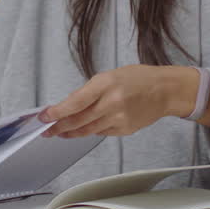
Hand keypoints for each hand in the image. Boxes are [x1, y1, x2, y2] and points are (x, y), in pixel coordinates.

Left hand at [40, 65, 198, 137]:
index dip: (57, 112)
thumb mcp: (110, 76)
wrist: (165, 91)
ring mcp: (119, 118)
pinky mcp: (125, 129)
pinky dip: (90, 131)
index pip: (75, 102)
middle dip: (58, 126)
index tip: (44, 116)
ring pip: (87, 130)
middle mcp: (112, 102)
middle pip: (78, 120)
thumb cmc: (138, 79)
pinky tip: (83, 129)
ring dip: (71, 132)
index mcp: (106, 84)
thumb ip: (89, 91)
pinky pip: (101, 132)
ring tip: (59, 132)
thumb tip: (69, 106)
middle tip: (46, 129)